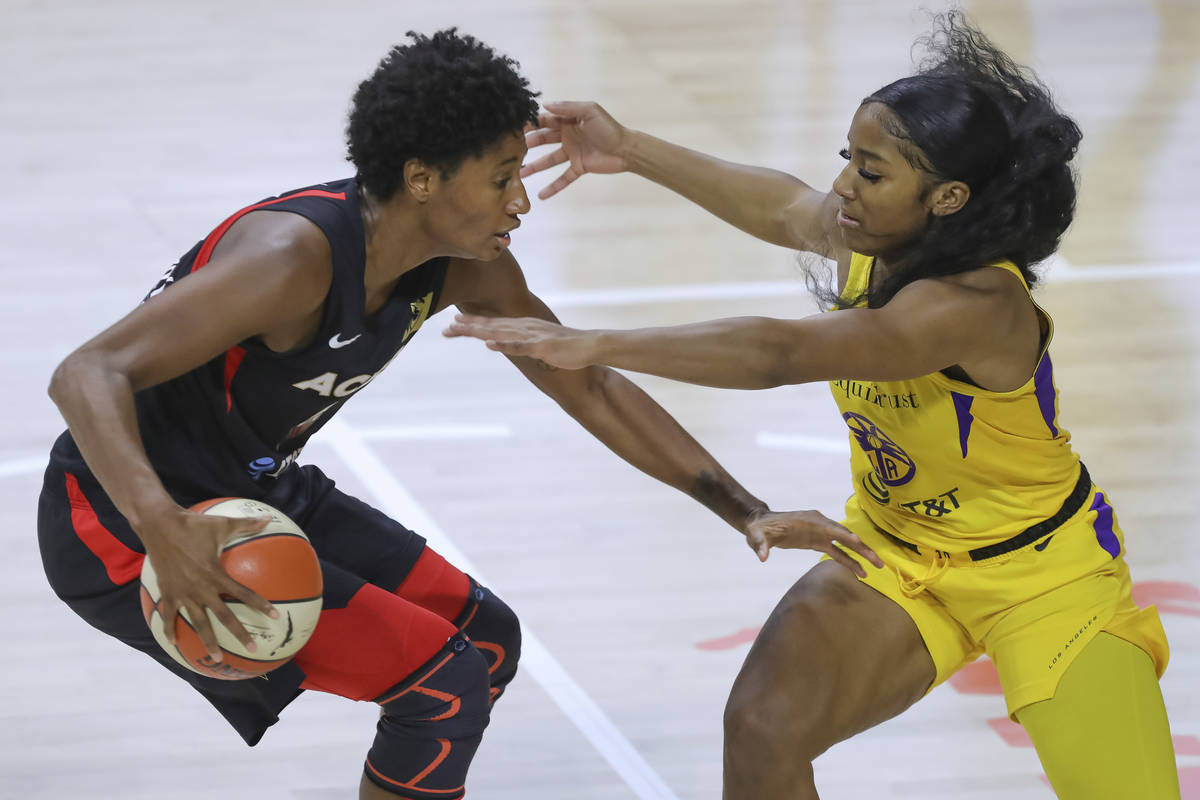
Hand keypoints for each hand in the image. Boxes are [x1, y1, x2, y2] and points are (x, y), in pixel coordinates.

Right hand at [139, 508, 276, 661]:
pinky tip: (175, 643)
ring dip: (208, 641)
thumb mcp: (223, 524)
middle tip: (253, 648)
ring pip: (198, 623)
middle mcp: (201, 589)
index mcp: (216, 575)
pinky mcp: (167, 593)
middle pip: (224, 617)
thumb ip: (247, 524)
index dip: (260, 605)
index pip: (243, 594)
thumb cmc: (194, 525)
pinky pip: (169, 616)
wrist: (160, 526)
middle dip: (240, 634)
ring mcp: (183, 594)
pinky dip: (170, 629)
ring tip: (217, 658)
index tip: (274, 616)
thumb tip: (268, 518)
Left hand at [443, 313, 598, 369]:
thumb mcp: (541, 341)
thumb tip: (515, 343)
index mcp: (523, 326)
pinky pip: (519, 347)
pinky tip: (490, 345)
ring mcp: (531, 336)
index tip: (454, 322)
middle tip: (446, 327)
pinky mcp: (541, 347)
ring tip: (460, 330)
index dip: (473, 322)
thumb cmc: (566, 345)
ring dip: (479, 331)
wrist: (589, 344)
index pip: (493, 323)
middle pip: (491, 326)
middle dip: (468, 326)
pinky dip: (504, 345)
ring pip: (500, 333)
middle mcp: (524, 327)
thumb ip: (525, 341)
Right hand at [522, 101, 632, 198]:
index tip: (514, 126)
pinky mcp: (579, 167)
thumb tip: (545, 105)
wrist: (626, 149)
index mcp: (569, 120)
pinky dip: (553, 187)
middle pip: (543, 140)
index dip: (531, 123)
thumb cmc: (609, 128)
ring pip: (549, 160)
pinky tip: (541, 195)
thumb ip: (568, 108)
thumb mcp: (589, 111)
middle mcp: (568, 136)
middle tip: (510, 149)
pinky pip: (563, 178)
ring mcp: (572, 153)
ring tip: (519, 173)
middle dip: (527, 144)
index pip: (545, 120)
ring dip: (534, 167)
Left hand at [744, 509, 883, 575]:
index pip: (830, 528)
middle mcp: (819, 524)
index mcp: (809, 520)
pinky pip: (838, 552)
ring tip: (876, 568)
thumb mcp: (756, 537)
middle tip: (878, 561)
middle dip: (862, 548)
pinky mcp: (819, 542)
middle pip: (845, 536)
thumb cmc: (759, 530)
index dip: (844, 536)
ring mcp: (821, 533)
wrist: (761, 525)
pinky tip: (861, 572)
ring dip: (861, 555)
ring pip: (846, 544)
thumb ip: (761, 545)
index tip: (859, 543)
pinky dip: (849, 561)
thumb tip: (762, 557)